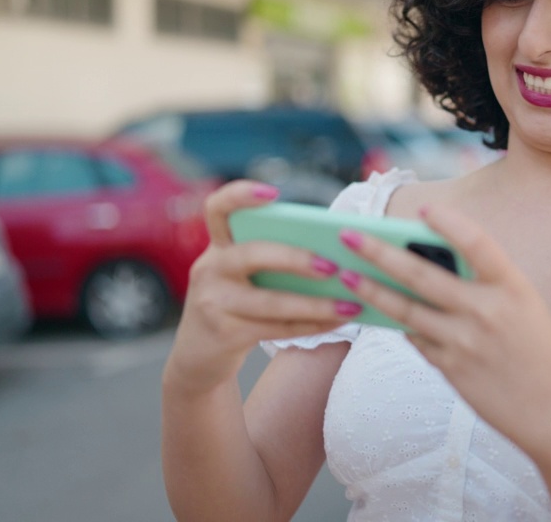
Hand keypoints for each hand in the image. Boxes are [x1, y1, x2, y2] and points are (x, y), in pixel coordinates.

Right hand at [163, 180, 361, 394]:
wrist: (200, 356)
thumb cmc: (239, 303)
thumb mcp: (242, 274)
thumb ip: (272, 255)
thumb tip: (336, 248)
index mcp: (219, 246)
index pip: (218, 208)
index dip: (240, 195)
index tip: (274, 193)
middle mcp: (210, 269)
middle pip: (253, 254)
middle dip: (296, 259)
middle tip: (334, 266)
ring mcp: (214, 303)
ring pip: (271, 301)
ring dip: (316, 305)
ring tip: (351, 305)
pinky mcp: (225, 334)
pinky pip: (277, 328)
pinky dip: (312, 325)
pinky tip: (338, 321)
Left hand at [336, 205, 550, 456]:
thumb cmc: (539, 350)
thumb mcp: (524, 306)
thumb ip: (485, 284)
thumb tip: (427, 264)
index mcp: (513, 287)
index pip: (477, 242)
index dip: (449, 223)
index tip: (423, 209)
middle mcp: (487, 311)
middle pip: (421, 275)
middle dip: (379, 252)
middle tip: (347, 235)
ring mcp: (466, 342)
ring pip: (406, 309)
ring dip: (371, 290)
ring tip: (346, 275)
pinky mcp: (451, 369)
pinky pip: (416, 339)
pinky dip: (402, 324)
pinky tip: (387, 314)